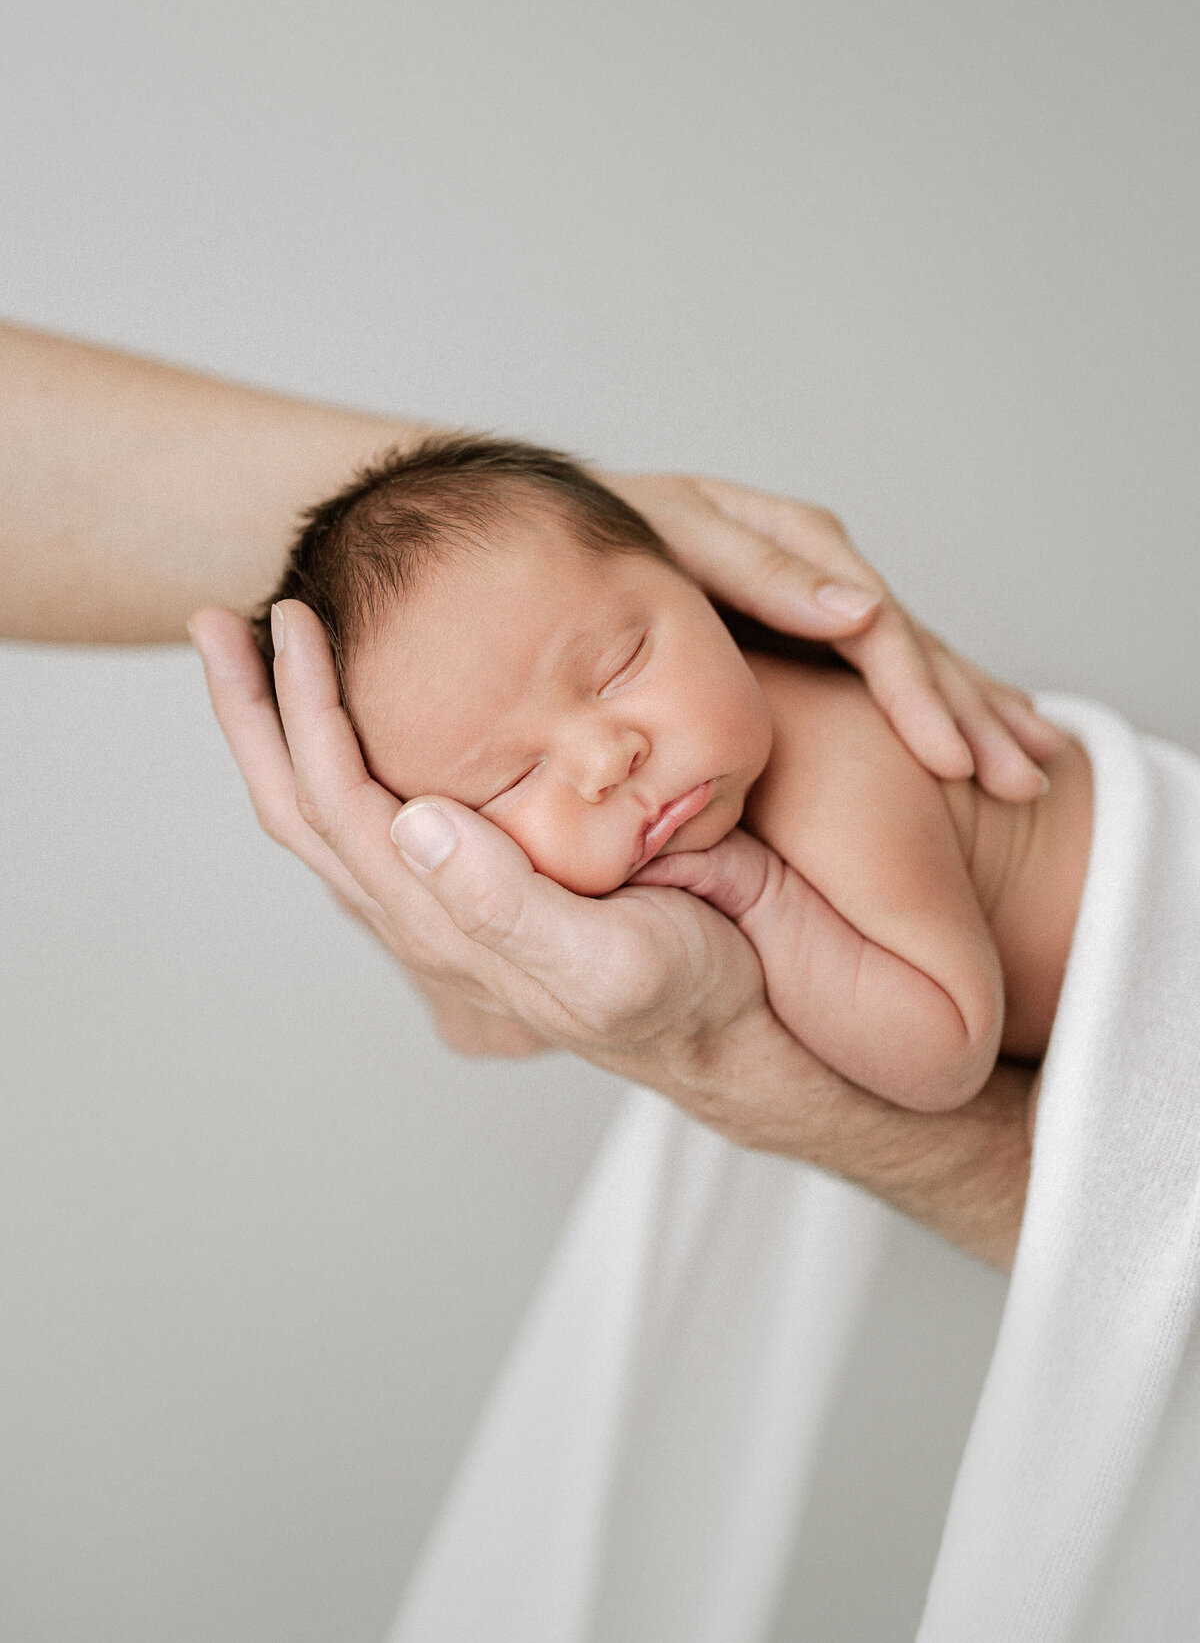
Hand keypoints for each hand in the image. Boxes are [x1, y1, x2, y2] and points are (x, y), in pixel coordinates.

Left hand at [192, 599, 765, 1067]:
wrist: (726, 1022)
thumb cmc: (678, 992)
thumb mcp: (604, 962)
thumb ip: (505, 904)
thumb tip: (413, 823)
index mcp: (438, 919)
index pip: (336, 798)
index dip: (303, 706)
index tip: (290, 619)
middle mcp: (418, 907)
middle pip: (297, 801)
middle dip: (250, 710)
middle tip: (214, 622)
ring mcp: (438, 895)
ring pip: (323, 807)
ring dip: (278, 728)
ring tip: (255, 654)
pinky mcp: (471, 880)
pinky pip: (370, 814)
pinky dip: (336, 752)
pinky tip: (347, 716)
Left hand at [612, 474, 1060, 800]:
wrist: (552, 539)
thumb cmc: (610, 542)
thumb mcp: (679, 541)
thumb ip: (763, 571)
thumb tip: (862, 611)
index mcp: (795, 539)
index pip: (876, 628)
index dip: (917, 696)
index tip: (949, 762)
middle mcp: (821, 569)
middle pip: (912, 647)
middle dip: (969, 716)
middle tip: (1020, 783)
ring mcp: (819, 601)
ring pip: (914, 662)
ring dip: (973, 716)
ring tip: (1028, 773)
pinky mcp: (804, 632)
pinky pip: (886, 674)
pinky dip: (939, 707)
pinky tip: (981, 740)